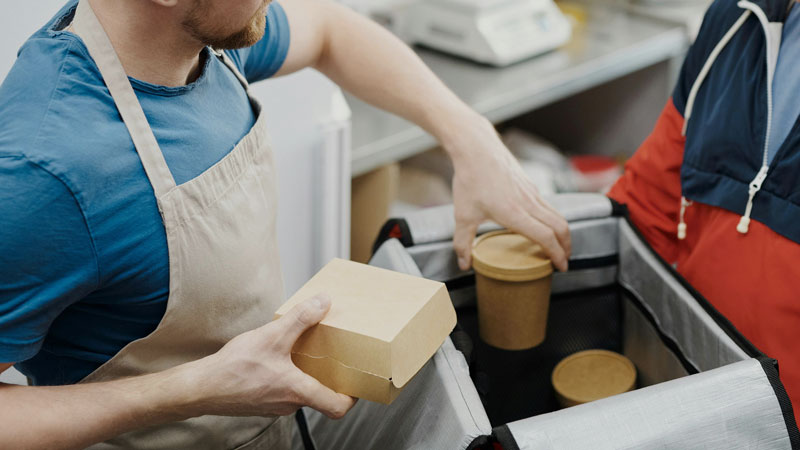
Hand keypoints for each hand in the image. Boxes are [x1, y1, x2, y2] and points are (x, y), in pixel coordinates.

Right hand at [190, 295, 355, 418]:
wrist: (200, 387)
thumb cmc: (232, 370)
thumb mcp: (272, 336)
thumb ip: (301, 318)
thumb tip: (322, 303)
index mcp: (298, 391)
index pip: (337, 407)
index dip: (352, 398)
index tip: (357, 384)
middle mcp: (289, 403)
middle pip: (320, 396)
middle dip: (328, 378)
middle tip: (333, 359)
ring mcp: (274, 405)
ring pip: (299, 392)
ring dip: (304, 374)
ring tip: (303, 353)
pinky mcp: (260, 401)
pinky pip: (282, 390)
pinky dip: (286, 376)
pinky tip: (276, 358)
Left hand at [447, 117, 570, 271]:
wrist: (476, 148)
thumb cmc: (470, 179)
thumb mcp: (462, 216)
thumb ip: (463, 243)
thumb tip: (464, 264)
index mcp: (515, 213)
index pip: (546, 237)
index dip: (557, 255)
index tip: (561, 267)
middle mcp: (529, 203)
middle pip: (561, 227)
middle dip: (567, 247)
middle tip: (564, 261)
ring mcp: (532, 193)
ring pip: (557, 215)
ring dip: (562, 233)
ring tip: (558, 246)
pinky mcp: (530, 185)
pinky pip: (548, 206)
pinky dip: (553, 220)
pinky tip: (542, 226)